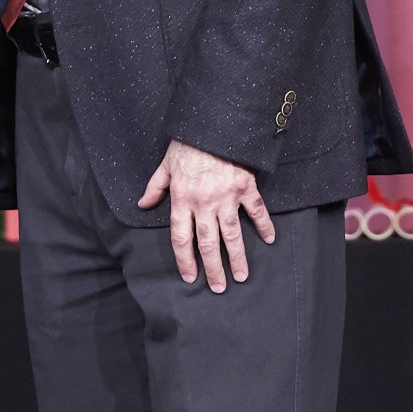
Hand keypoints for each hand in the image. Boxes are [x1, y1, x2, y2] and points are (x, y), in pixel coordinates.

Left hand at [137, 139, 273, 291]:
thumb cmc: (187, 145)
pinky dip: (264, 225)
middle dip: (213, 269)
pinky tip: (270, 240)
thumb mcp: (164, 165)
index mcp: (182, 200)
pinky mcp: (246, 187)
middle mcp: (204, 203)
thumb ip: (154, 187)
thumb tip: (142, 204)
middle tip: (219, 287)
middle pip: (208, 243)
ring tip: (242, 276)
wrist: (212, 124)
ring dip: (238, 257)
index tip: (190, 277)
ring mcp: (227, 197)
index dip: (185, 260)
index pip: (181, 238)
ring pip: (232, 234)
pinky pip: (257, 210)